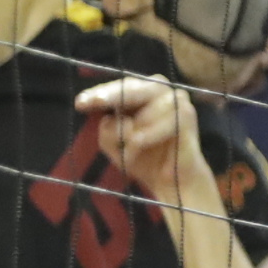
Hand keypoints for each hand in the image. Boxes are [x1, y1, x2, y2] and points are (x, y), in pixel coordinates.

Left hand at [75, 75, 213, 210]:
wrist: (171, 180)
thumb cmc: (143, 157)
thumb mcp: (114, 143)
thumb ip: (108, 129)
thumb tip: (110, 119)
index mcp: (142, 93)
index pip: (119, 87)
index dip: (99, 94)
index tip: (80, 103)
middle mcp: (159, 91)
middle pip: (132, 88)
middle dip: (111, 96)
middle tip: (95, 103)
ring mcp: (176, 100)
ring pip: (142, 113)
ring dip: (132, 136)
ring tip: (133, 151)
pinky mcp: (187, 114)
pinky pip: (156, 126)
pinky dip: (147, 139)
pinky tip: (144, 149)